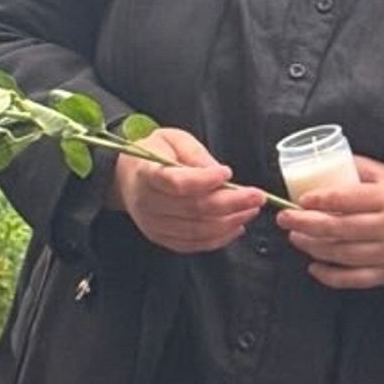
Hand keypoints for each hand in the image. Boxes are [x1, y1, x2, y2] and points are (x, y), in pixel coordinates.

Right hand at [108, 125, 265, 253]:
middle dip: (231, 204)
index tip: (227, 173)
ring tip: (251, 210)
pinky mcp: (161, 238)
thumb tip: (220, 174)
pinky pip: (192, 244)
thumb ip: (195, 154)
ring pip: (196, 230)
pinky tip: (235, 227)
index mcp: (146, 173)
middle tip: (256, 196)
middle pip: (193, 209)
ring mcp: (154, 224)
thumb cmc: (153, 154)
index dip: (204, 180)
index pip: (177, 182)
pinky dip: (218, 239)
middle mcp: (148, 203)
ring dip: (229, 222)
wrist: (126, 177)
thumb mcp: (173, 139)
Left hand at [276, 157, 383, 291]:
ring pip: (342, 254)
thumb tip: (335, 161)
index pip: (347, 198)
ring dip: (313, 247)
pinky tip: (315, 267)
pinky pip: (355, 279)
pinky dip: (331, 276)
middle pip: (338, 228)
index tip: (300, 199)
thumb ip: (366, 170)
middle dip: (305, 224)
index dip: (320, 199)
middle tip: (285, 219)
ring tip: (296, 238)